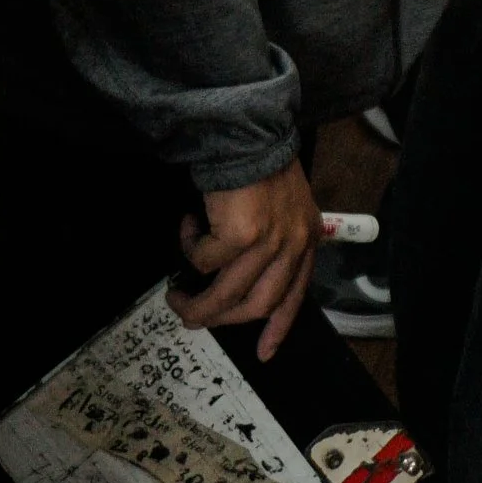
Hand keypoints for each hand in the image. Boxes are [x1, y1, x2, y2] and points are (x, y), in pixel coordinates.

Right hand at [172, 158, 323, 363]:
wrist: (248, 128)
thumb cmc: (259, 159)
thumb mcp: (282, 202)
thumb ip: (274, 235)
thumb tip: (241, 268)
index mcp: (306, 238)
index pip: (295, 295)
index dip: (278, 328)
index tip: (265, 354)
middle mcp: (293, 245)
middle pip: (257, 305)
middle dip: (221, 318)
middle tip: (192, 316)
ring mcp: (269, 243)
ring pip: (227, 294)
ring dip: (197, 302)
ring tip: (175, 295)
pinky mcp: (241, 236)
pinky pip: (205, 259)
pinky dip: (190, 248)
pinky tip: (187, 225)